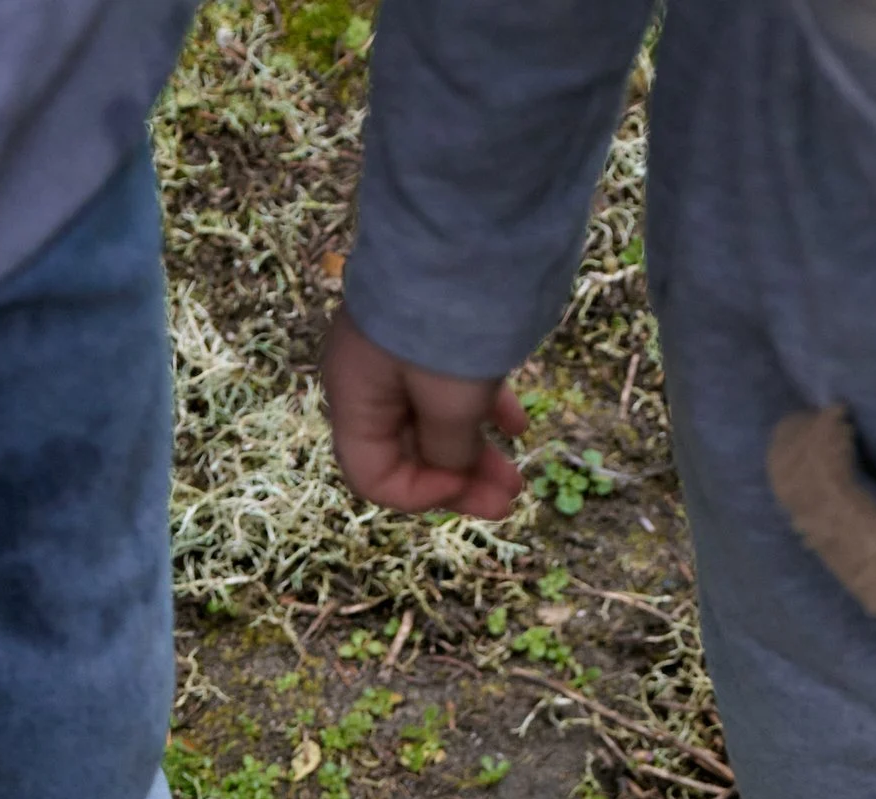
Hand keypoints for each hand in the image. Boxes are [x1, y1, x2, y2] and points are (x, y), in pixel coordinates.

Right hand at [320, 304, 526, 518]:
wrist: (466, 222)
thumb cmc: (448, 320)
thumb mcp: (450, 401)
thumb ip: (447, 451)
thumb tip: (452, 472)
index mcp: (356, 396)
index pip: (373, 476)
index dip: (420, 494)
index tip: (465, 483)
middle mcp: (371, 378)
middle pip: (408, 453)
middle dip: (459, 481)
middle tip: (509, 498)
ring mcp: (403, 353)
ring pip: (437, 423)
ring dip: (477, 454)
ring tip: (520, 475)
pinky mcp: (435, 333)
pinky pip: (455, 388)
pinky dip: (484, 414)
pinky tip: (519, 426)